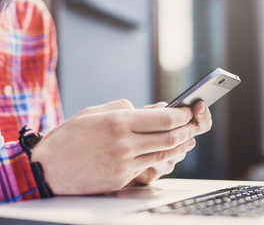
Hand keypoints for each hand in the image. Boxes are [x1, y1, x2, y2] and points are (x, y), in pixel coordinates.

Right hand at [32, 99, 211, 194]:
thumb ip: (121, 108)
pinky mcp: (122, 178)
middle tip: (194, 124)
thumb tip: (144, 109)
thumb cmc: (68, 138)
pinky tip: (167, 153)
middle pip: (170, 137)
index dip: (182, 115)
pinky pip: (149, 167)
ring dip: (180, 145)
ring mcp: (124, 163)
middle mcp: (124, 143)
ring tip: (187, 138)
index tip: (188, 111)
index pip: (164, 119)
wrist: (47, 171)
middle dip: (187, 130)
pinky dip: (163, 158)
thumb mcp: (92, 113)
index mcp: (118, 122)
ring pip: (164, 154)